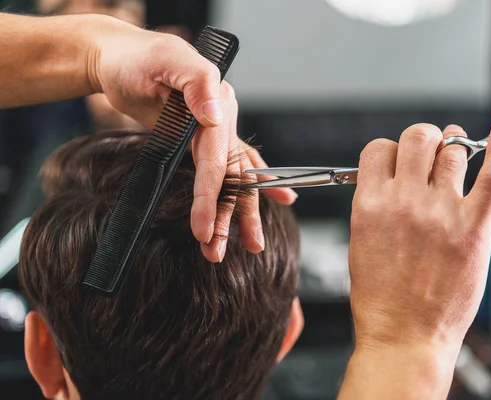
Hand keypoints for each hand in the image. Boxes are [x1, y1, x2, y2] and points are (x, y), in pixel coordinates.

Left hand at [87, 16, 296, 260]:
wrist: (121, 60)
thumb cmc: (137, 60)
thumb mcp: (165, 62)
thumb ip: (197, 85)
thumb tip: (215, 118)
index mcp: (218, 100)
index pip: (218, 159)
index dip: (211, 197)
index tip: (203, 230)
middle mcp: (224, 117)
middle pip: (235, 174)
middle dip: (232, 216)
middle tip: (223, 251)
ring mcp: (217, 128)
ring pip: (234, 176)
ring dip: (235, 213)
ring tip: (233, 246)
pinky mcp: (207, 136)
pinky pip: (234, 163)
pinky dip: (255, 183)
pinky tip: (277, 196)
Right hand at [348, 120, 490, 354]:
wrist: (404, 335)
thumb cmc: (380, 297)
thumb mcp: (360, 242)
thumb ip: (375, 205)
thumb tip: (392, 179)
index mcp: (369, 204)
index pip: (378, 150)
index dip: (388, 151)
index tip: (396, 161)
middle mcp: (404, 201)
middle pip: (417, 138)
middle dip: (422, 138)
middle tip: (428, 149)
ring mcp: (441, 212)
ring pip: (452, 151)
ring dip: (454, 143)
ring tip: (457, 146)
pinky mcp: (474, 228)